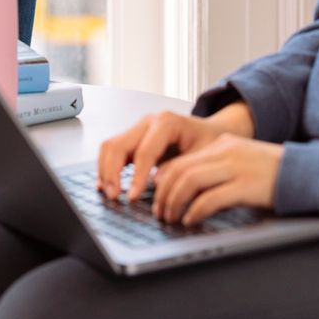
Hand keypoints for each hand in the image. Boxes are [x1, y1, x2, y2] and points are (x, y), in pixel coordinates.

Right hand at [96, 103, 253, 203]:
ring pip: (110, 146)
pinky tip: (106, 185)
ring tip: (109, 194)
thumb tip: (157, 182)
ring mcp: (139, 129)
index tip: (132, 197)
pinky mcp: (134, 139)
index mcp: (166, 122)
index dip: (136, 176)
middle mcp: (148, 121)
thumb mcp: (204, 156)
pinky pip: (113, 151)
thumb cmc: (211, 143)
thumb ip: (182, 167)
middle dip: (112, 172)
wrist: (213, 133)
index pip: (144, 151)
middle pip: (118, 144)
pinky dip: (106, 167)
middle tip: (115, 197)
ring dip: (105, 171)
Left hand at [150, 136, 284, 225]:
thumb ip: (215, 169)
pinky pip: (211, 198)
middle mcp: (225, 152)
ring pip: (190, 181)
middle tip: (160, 213)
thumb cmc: (271, 173)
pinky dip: (195, 211)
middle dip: (164, 195)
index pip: (180, 160)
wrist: (304, 172)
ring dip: (175, 203)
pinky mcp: (246, 185)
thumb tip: (185, 190)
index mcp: (221, 144)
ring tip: (172, 219)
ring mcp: (236, 167)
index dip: (163, 182)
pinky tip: (192, 221)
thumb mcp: (239, 162)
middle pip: (180, 170)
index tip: (157, 198)